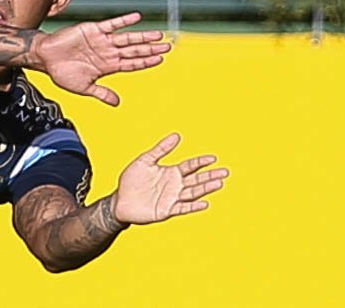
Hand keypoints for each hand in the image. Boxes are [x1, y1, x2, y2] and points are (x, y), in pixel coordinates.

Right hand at [34, 12, 170, 104]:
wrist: (45, 58)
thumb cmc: (62, 73)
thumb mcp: (84, 87)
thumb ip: (101, 93)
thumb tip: (117, 103)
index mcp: (108, 66)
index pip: (132, 64)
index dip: (146, 62)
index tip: (160, 59)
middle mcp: (108, 52)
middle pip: (134, 50)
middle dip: (151, 49)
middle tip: (168, 46)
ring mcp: (102, 41)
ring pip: (127, 38)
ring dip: (143, 36)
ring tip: (158, 35)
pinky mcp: (93, 30)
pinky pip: (112, 24)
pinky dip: (124, 21)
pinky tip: (136, 18)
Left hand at [113, 133, 228, 224]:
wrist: (120, 200)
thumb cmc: (131, 180)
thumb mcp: (145, 160)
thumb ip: (161, 149)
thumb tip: (177, 135)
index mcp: (171, 172)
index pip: (190, 166)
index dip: (201, 162)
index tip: (213, 158)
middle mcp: (175, 185)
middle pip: (196, 179)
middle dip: (210, 175)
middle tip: (225, 172)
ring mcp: (172, 198)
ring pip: (193, 192)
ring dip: (206, 189)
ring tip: (219, 183)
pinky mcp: (166, 210)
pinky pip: (182, 208)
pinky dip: (193, 206)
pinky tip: (205, 203)